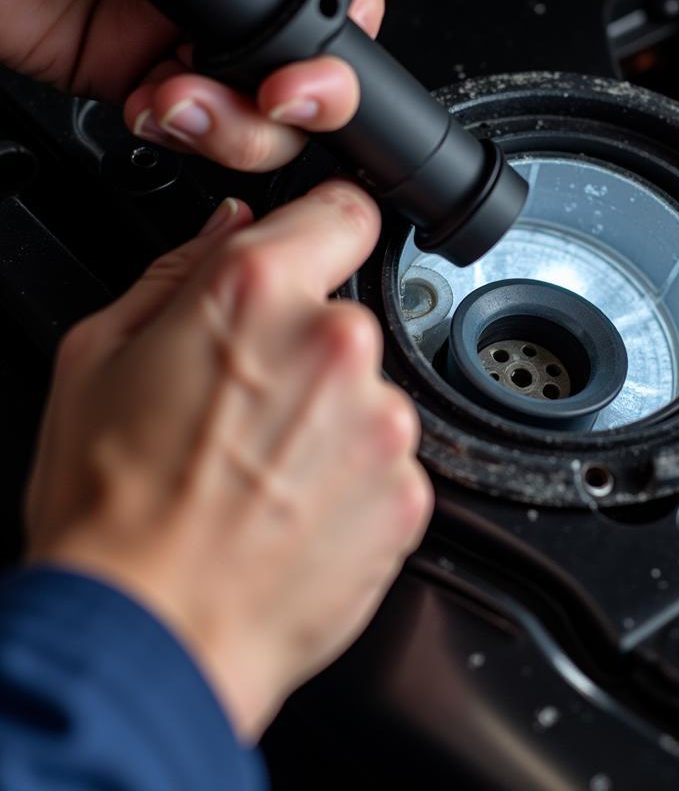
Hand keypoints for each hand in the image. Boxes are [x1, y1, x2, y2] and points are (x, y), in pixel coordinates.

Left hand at [0, 0, 380, 170]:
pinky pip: (198, 132)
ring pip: (272, 116)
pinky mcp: (146, 81)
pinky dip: (184, 132)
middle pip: (322, 62)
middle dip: (316, 91)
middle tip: (282, 90)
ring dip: (242, 124)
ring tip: (178, 90)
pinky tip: (149, 101)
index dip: (355, 10)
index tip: (341, 28)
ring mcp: (194, 38)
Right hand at [24, 181, 432, 740]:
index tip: (319, 248)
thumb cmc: (111, 508)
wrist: (148, 636)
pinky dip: (354, 479)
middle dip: (305, 350)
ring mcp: (383, 421)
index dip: (326, 229)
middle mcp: (337, 345)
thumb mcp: (100, 357)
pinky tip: (293, 508)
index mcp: (259, 293)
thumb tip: (230, 226)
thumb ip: (180, 272)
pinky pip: (388, 461)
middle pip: (346, 319)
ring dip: (332, 420)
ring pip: (368, 394)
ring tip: (263, 471)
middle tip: (245, 407)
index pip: (343, 212)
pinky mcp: (409, 490)